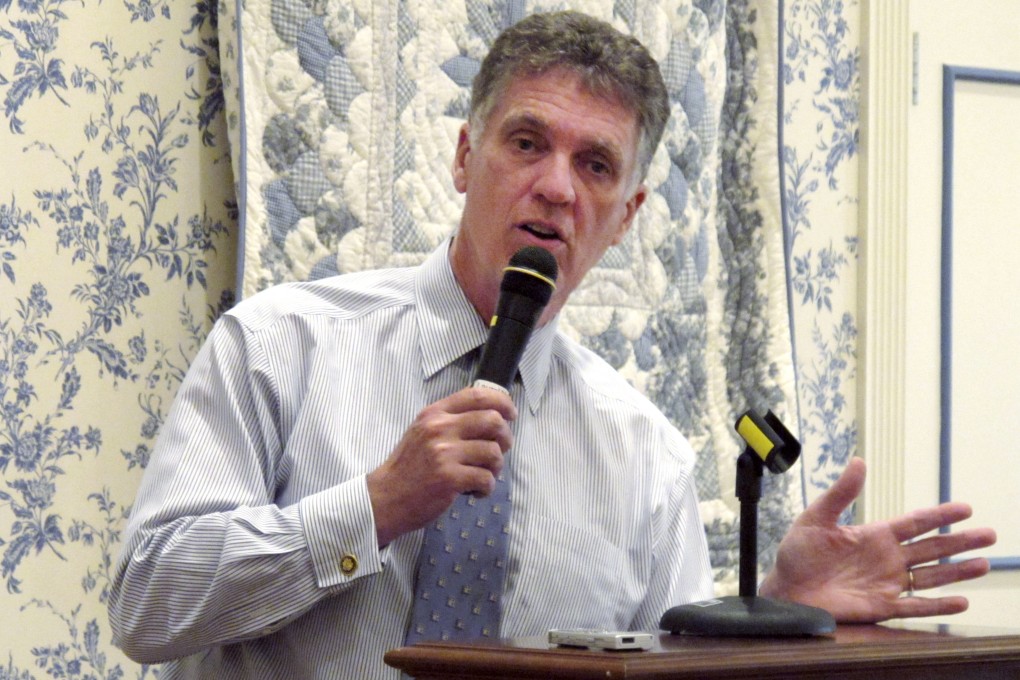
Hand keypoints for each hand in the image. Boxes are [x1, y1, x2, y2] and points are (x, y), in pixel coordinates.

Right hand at [366, 385, 516, 546]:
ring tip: (484, 475)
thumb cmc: (409, 466)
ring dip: (496, 467)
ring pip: (493, 452)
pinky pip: (486, 478)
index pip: (477, 395)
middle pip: (493, 421)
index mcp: (435, 414)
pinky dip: (487, 487)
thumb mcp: (423, 431)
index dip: (502, 402)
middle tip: (501, 451)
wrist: (387, 497)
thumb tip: (490, 414)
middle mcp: (440, 428)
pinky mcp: (449, 478)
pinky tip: (476, 491)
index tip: (510, 414)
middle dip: (505, 438)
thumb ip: (450, 420)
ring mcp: (444, 453)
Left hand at [759, 457, 996, 621]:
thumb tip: (859, 461)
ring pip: (931, 577)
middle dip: (960, 541)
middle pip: (932, 548)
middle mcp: (887, 558)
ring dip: (957, 572)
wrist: (786, 589)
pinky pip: (916, 606)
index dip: (940, 515)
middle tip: (989, 534)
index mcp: (874, 535)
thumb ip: (840, 493)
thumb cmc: (798, 553)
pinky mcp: (882, 607)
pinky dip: (938, 606)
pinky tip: (961, 602)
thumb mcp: (816, 518)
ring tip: (983, 564)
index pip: (915, 522)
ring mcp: (887, 583)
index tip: (965, 508)